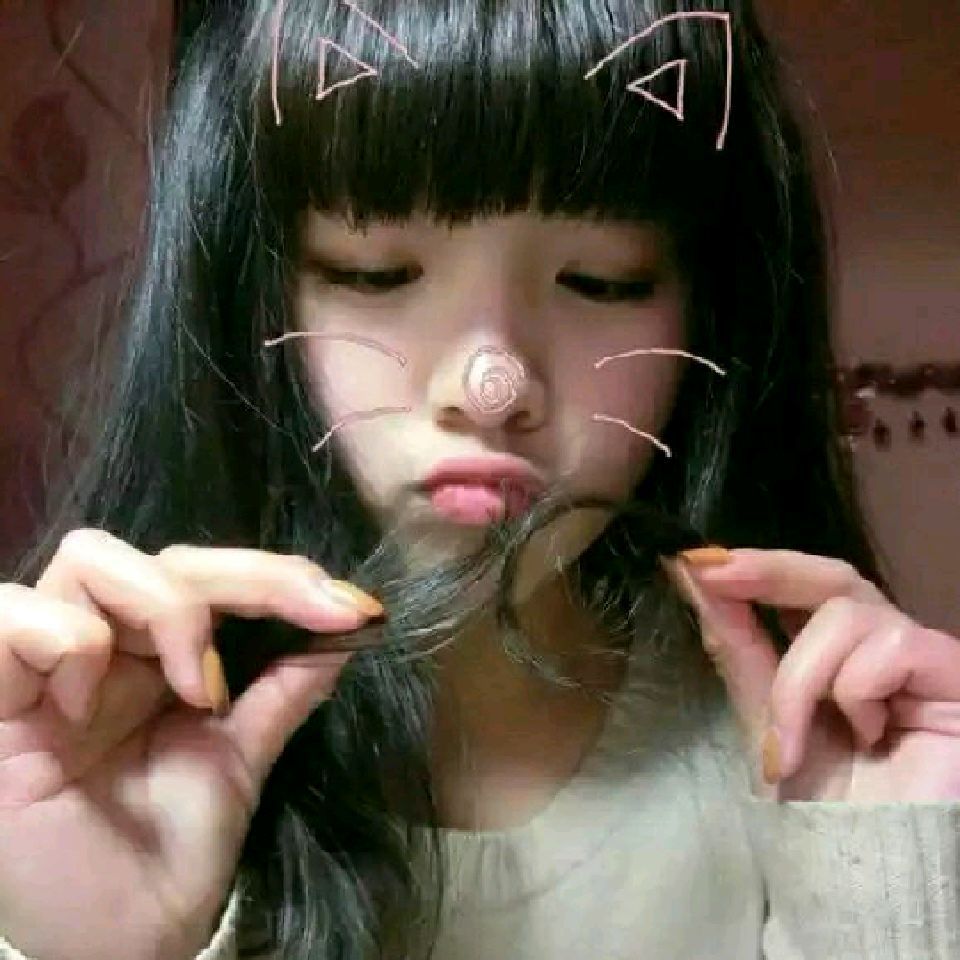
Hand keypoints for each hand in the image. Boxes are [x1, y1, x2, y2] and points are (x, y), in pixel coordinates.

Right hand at [0, 529, 382, 959]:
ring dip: (161, 606)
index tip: (349, 607)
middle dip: (237, 582)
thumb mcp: (244, 753)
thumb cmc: (178, 845)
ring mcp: (49, 668)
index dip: (279, 576)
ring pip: (90, 560)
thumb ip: (287, 684)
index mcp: (163, 653)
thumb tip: (352, 619)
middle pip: (162, 556)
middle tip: (289, 628)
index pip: (211, 573)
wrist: (124, 935)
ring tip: (192, 685)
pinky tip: (90, 700)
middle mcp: (109, 646)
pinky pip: (8, 618)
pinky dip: (64, 639)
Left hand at [660, 547, 959, 802]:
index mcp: (841, 656)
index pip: (806, 589)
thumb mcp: (763, 714)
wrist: (866, 873)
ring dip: (801, 678)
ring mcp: (922, 660)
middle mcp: (885, 648)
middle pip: (833, 578)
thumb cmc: (821, 807)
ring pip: (847, 615)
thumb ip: (739, 645)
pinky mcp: (955, 676)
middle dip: (769, 571)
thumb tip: (694, 574)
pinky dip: (854, 689)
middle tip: (716, 572)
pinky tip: (868, 734)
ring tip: (796, 741)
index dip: (758, 568)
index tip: (696, 561)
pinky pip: (892, 645)